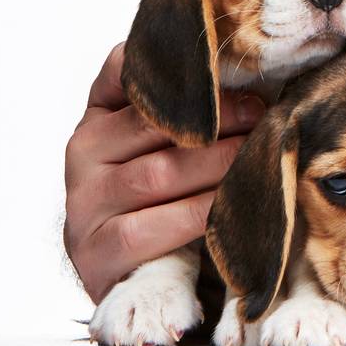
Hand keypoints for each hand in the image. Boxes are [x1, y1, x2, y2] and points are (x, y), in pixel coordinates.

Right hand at [63, 42, 263, 302]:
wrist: (143, 280)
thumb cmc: (170, 198)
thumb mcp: (171, 146)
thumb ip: (190, 108)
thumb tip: (249, 66)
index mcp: (100, 119)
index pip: (122, 73)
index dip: (173, 68)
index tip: (228, 64)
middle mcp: (83, 155)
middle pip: (150, 125)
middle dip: (215, 117)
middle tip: (262, 112)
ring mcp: (85, 206)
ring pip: (155, 175)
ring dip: (215, 163)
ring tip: (258, 154)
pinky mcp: (96, 253)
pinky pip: (151, 229)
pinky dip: (200, 214)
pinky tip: (235, 204)